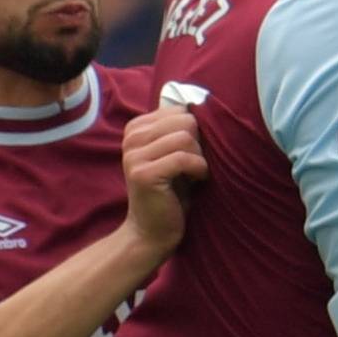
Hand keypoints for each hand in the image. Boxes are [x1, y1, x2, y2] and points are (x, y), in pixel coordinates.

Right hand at [118, 104, 205, 257]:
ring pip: (185, 137)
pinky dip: (199, 169)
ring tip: (196, 173)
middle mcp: (131, 138)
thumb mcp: (174, 154)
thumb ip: (180, 130)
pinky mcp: (143, 174)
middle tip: (197, 164)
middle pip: (184, 120)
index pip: (179, 110)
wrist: (152, 231)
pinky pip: (183, 158)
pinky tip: (198, 180)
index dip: (195, 131)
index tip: (193, 153)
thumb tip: (206, 105)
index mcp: (136, 128)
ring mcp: (134, 155)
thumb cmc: (171, 192)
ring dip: (200, 157)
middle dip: (200, 142)